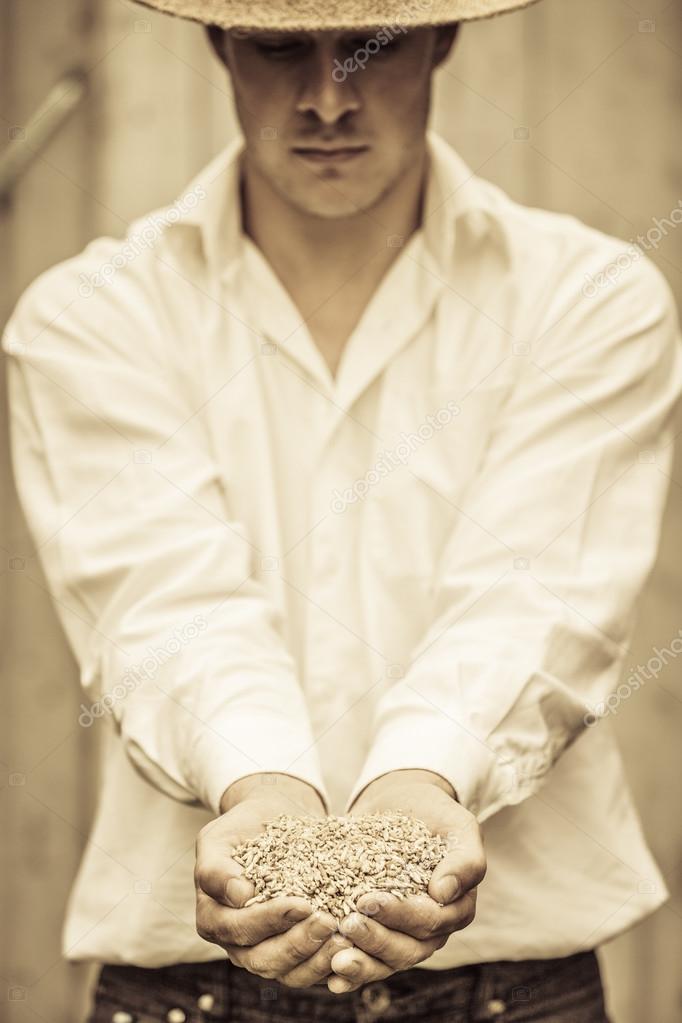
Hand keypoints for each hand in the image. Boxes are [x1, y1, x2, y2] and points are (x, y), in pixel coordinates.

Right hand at [195, 773, 352, 987]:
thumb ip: (217, 868)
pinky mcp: (293, 955)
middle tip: (328, 921)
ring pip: (290, 973)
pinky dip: (332, 965)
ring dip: (318, 960)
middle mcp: (237, 944)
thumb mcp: (219, 838)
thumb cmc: (243, 826)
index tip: (302, 904)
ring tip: (345, 939)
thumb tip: (239, 897)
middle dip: (298, 944)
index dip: (271, 920)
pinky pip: (311, 971)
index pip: (240, 930)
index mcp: (213, 920)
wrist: (271, 821)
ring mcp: (265, 952)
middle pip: (265, 960)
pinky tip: (354, 949)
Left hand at [328, 770, 485, 993]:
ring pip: (388, 961)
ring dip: (362, 963)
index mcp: (457, 907)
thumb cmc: (434, 812)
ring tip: (334, 957)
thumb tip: (443, 893)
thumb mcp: (457, 825)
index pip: (430, 921)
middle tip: (346, 924)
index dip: (400, 915)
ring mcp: (407, 936)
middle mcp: (434, 929)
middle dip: (376, 939)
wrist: (403, 803)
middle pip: (408, 948)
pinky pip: (370, 961)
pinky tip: (330, 978)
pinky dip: (352, 974)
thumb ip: (463, 859)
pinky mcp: (382, 934)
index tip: (367, 900)